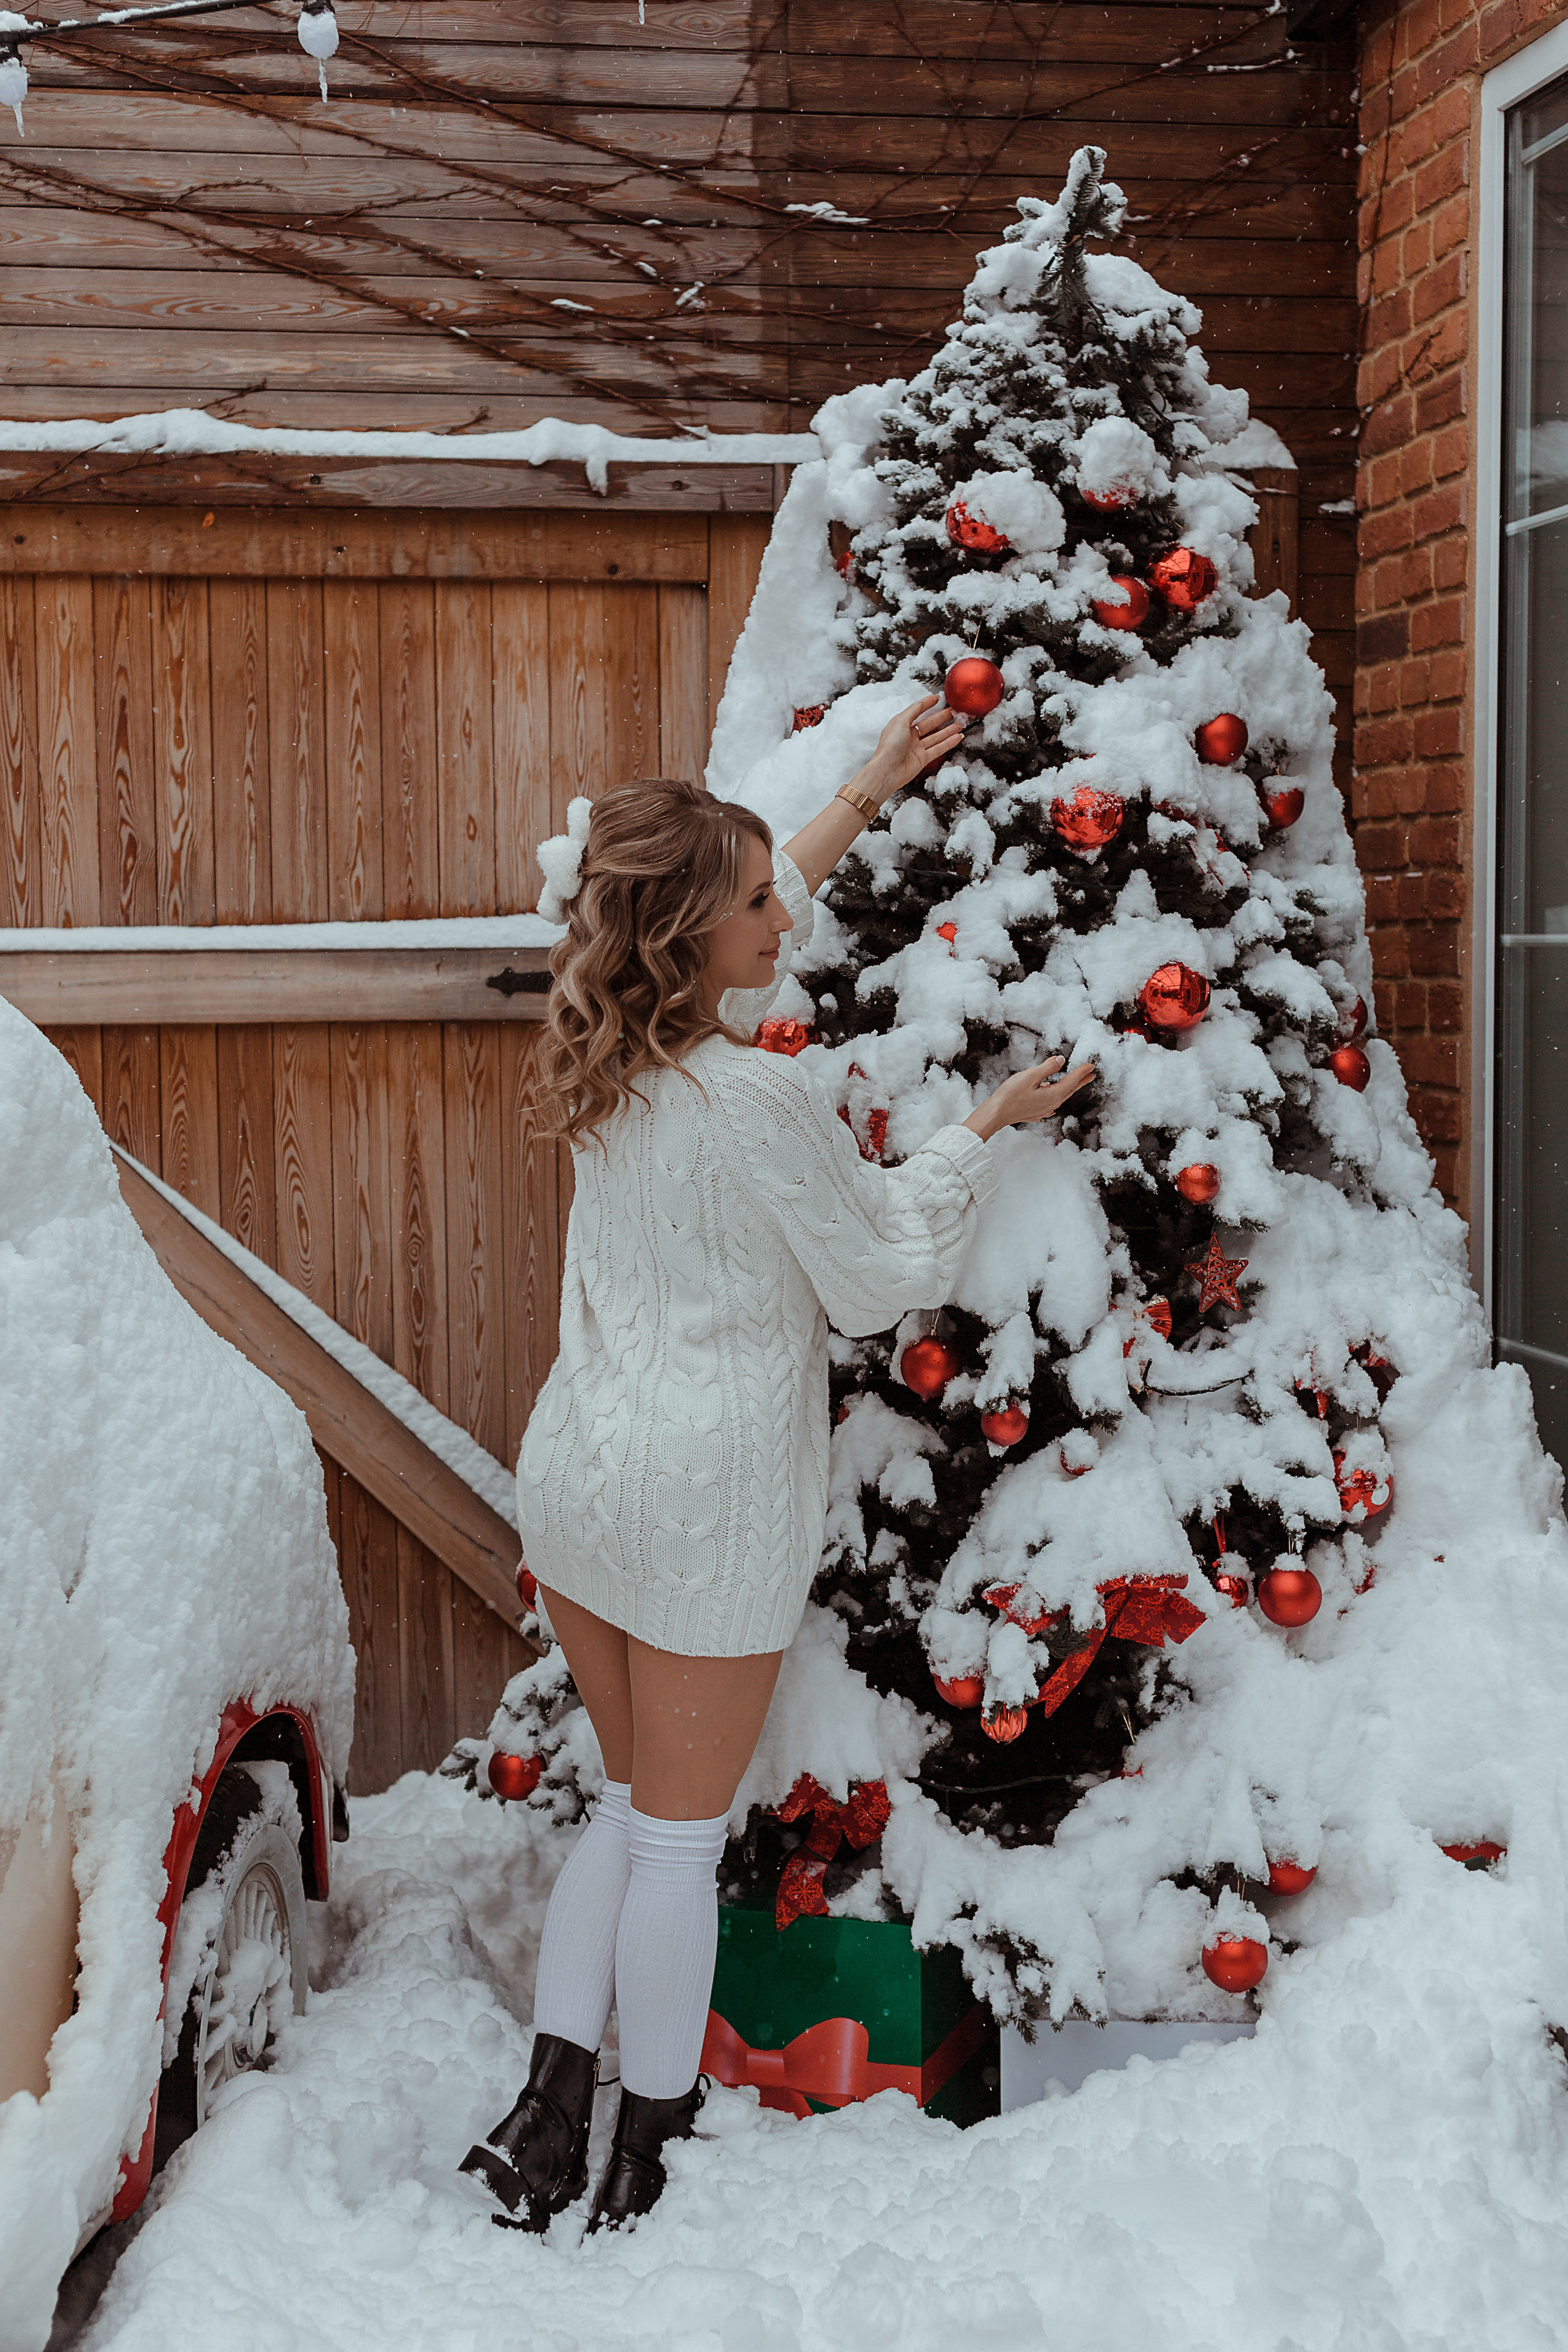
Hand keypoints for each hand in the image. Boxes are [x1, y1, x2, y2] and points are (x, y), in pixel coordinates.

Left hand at [862, 694, 968, 797]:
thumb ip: (913, 711)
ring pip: (936, 736)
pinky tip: (957, 737)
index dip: (927, 704)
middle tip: (954, 712)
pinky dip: (949, 743)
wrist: (887, 770)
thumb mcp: (900, 721)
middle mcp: (909, 736)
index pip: (917, 711)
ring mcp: (916, 748)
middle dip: (942, 717)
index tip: (938, 699)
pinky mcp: (922, 759)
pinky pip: (938, 749)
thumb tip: (921, 701)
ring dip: (948, 730)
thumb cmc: (890, 746)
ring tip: (960, 724)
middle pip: (929, 724)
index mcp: (901, 725)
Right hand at [964, 1056, 1095, 1142]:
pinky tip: (1053, 1092)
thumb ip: (1047, 1068)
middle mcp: (1051, 1104)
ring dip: (1070, 1088)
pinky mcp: (1036, 1112)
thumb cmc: (1010, 1095)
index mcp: (1053, 1095)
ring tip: (1076, 1082)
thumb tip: (1061, 1060)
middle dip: (1081, 1081)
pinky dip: (1057, 1094)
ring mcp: (1044, 1110)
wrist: (997, 1113)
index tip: (1091, 1065)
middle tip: (1091, 1075)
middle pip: (1070, 1090)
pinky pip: (1052, 1102)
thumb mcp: (1030, 1076)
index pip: (1071, 1081)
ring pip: (1061, 1096)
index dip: (1082, 1072)